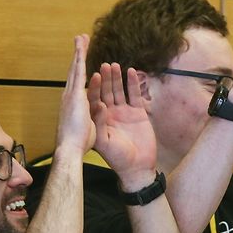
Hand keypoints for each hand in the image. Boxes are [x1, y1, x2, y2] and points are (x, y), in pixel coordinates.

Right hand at [57, 34, 96, 152]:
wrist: (70, 150)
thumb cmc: (79, 144)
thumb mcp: (90, 128)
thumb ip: (95, 116)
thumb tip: (101, 107)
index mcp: (74, 105)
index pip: (79, 84)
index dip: (81, 71)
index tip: (82, 62)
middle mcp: (70, 96)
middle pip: (75, 72)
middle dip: (78, 56)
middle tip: (80, 40)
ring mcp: (71, 94)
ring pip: (75, 68)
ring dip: (78, 52)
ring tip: (81, 37)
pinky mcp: (75, 94)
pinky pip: (79, 72)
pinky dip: (80, 58)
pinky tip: (82, 46)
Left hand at [89, 63, 158, 189]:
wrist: (137, 167)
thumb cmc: (118, 158)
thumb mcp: (104, 142)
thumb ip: (100, 123)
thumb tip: (99, 104)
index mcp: (99, 119)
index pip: (94, 99)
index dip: (94, 87)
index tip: (95, 76)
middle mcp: (110, 113)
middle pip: (106, 91)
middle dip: (105, 78)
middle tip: (104, 65)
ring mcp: (124, 112)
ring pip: (119, 90)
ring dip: (117, 78)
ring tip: (115, 65)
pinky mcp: (138, 113)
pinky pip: (135, 95)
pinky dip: (133, 84)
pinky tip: (131, 72)